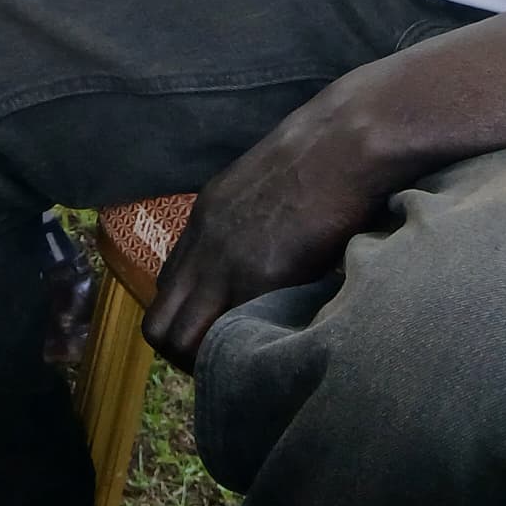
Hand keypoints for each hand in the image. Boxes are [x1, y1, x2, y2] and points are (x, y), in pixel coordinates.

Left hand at [143, 81, 386, 371]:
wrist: (346, 140)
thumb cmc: (323, 159)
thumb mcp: (266, 191)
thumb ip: (249, 228)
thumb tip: (259, 267)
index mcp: (205, 221)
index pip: (167, 290)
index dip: (188, 321)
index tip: (219, 335)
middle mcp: (202, 243)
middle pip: (160, 326)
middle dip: (185, 355)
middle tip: (226, 364)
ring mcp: (224, 261)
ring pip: (179, 339)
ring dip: (205, 361)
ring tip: (245, 366)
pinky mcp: (258, 275)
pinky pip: (224, 335)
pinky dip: (237, 352)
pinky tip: (266, 349)